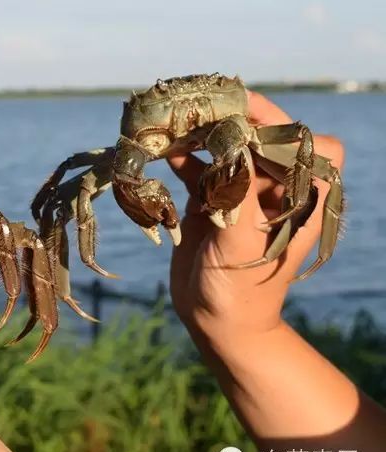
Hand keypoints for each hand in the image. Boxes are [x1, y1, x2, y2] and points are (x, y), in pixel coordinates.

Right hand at [166, 91, 344, 339]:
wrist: (217, 324)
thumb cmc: (241, 292)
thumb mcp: (242, 243)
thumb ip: (240, 192)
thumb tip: (233, 140)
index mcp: (299, 199)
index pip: (306, 145)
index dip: (280, 124)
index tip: (243, 112)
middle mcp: (273, 191)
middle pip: (261, 140)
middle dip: (232, 122)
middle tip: (199, 106)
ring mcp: (242, 196)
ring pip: (228, 152)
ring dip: (204, 137)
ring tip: (177, 122)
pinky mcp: (213, 204)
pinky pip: (201, 172)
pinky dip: (184, 160)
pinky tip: (166, 151)